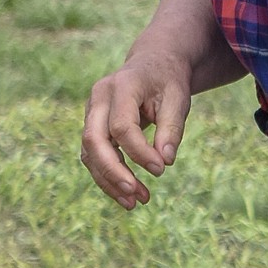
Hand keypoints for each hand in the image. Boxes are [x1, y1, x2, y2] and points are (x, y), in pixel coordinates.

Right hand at [81, 55, 192, 209]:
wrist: (152, 64)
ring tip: (136, 203)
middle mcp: (99, 97)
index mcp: (122, 85)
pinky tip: (127, 196)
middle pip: (94, 139)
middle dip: (113, 172)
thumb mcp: (178, 99)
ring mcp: (92, 112)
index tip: (162, 169)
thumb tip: (165, 161)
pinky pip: (93, 157)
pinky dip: (107, 178)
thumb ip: (171, 128)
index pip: (122, 126)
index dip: (139, 152)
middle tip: (137, 195)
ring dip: (110, 181)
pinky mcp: (93, 126)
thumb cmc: (167, 81)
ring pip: (89, 153)